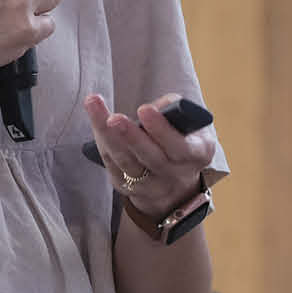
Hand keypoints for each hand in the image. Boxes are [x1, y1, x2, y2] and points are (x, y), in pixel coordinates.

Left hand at [83, 91, 216, 218]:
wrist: (176, 179)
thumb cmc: (182, 138)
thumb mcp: (190, 124)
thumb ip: (173, 110)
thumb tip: (150, 108)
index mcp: (197, 155)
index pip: (179, 146)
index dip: (161, 129)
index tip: (144, 109)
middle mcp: (174, 174)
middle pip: (150, 157)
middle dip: (131, 137)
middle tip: (113, 118)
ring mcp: (150, 185)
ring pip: (126, 161)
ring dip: (107, 135)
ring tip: (94, 106)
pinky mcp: (127, 186)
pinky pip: (111, 163)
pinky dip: (102, 140)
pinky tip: (95, 118)